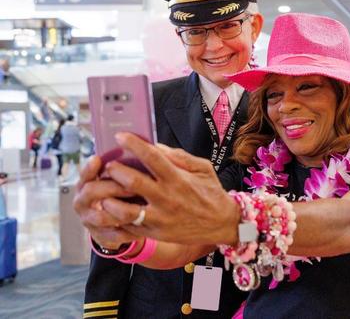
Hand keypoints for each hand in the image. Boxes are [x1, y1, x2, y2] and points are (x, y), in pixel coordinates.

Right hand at [73, 156, 141, 248]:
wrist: (116, 223)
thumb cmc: (120, 193)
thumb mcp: (118, 179)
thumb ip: (122, 168)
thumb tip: (137, 150)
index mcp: (86, 184)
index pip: (85, 174)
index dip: (90, 168)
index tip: (98, 159)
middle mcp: (83, 201)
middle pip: (91, 191)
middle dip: (112, 187)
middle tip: (132, 185)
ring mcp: (90, 220)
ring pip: (101, 216)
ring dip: (120, 211)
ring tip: (139, 207)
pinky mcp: (100, 236)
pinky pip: (112, 236)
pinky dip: (127, 232)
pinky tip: (142, 229)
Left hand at [100, 133, 239, 244]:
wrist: (222, 224)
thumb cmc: (212, 193)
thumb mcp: (202, 168)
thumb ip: (179, 156)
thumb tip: (155, 147)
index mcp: (178, 179)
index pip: (151, 157)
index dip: (132, 144)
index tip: (120, 136)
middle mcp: (167, 198)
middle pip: (132, 181)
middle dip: (115, 170)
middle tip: (109, 165)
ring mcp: (160, 218)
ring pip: (125, 210)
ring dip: (111, 199)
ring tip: (106, 192)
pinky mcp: (156, 233)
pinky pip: (130, 226)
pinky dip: (118, 218)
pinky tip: (114, 209)